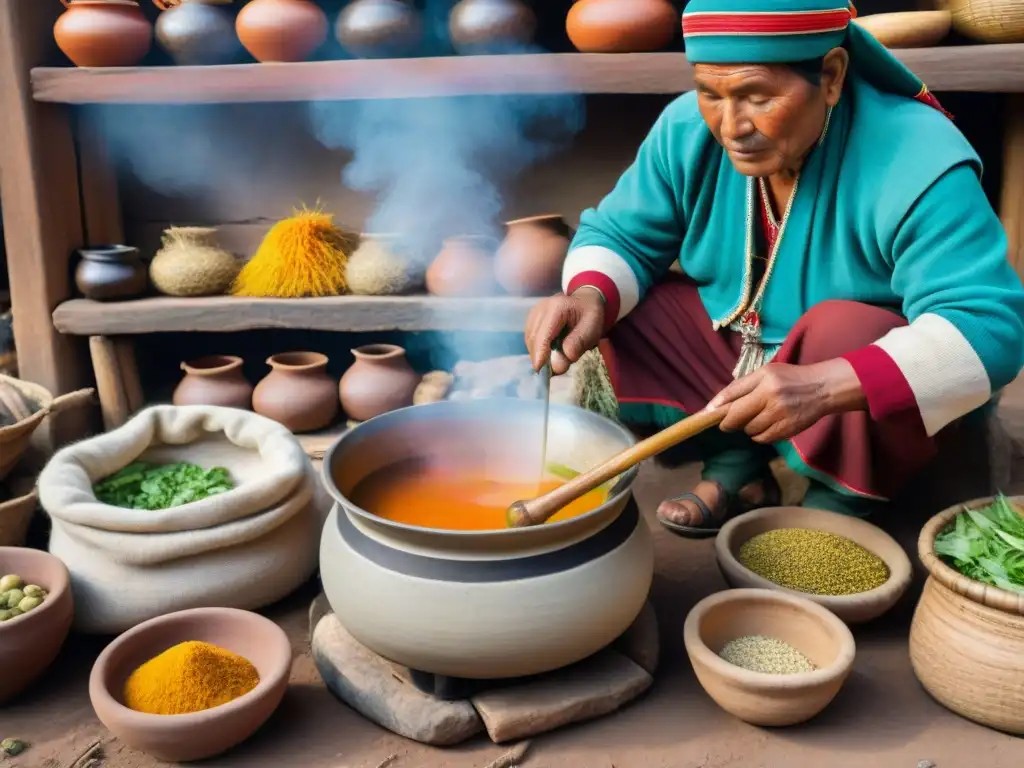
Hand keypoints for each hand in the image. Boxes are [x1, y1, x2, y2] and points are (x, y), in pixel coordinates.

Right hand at [525, 287, 605, 374]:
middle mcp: (541, 308)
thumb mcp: (592, 329)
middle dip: (539, 356)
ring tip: (550, 362)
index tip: (540, 370)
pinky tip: (546, 353)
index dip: (540, 353)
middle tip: (549, 372)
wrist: (585, 301)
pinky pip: (529, 338)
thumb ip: (577, 345)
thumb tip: (558, 365)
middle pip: (533, 337)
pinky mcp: (531, 318)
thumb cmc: (590, 316)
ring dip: (537, 353)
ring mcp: (534, 312)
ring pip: (529, 339)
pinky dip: (536, 348)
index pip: (543, 334)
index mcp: (557, 307)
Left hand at [707, 359, 865, 442]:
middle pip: (737, 417)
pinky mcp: (788, 430)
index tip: (706, 415)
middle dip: (728, 422)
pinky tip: (766, 426)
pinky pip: (762, 439)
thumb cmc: (790, 378)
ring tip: (756, 418)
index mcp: (764, 380)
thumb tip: (715, 405)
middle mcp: (771, 397)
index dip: (716, 407)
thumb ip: (741, 386)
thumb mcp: (766, 373)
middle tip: (727, 423)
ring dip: (747, 428)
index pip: (732, 395)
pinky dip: (759, 435)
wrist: (823, 389)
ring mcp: (780, 415)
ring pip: (749, 430)